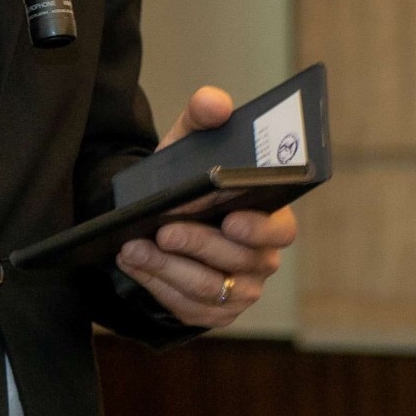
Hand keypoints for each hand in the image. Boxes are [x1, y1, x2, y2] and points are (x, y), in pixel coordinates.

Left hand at [115, 86, 296, 329]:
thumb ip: (202, 117)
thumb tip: (215, 103)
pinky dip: (157, 285)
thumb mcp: (189, 144)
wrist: (159, 215)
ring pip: (208, 288)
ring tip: (134, 248)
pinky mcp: (213, 312)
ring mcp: (240, 290)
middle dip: (199, 245)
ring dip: (168, 268)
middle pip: (239, 261)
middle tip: (165, 230)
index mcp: (270, 217)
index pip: (281, 230)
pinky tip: (134, 265)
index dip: (260, 228)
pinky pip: (187, 307)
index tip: (231, 220)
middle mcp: (262, 259)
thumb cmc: (186, 180)